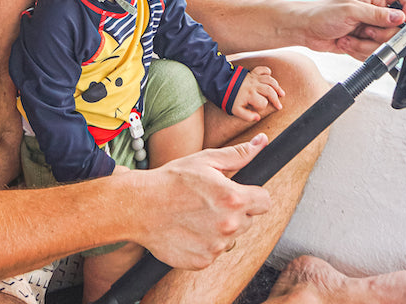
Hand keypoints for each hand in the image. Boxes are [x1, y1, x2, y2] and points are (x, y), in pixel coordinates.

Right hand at [138, 134, 270, 268]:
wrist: (140, 206)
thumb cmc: (173, 179)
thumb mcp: (206, 160)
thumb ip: (238, 154)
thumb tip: (262, 142)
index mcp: (233, 198)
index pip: (265, 202)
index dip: (253, 195)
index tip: (240, 193)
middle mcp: (228, 226)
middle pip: (248, 220)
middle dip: (235, 211)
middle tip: (210, 201)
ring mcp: (216, 247)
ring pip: (231, 237)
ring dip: (221, 228)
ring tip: (196, 214)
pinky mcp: (202, 262)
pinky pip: (214, 252)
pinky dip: (205, 243)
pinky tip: (189, 229)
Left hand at [230, 65, 283, 122]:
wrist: (222, 84)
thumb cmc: (229, 98)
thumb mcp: (236, 110)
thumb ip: (247, 116)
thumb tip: (258, 118)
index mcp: (250, 95)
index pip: (263, 102)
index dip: (263, 107)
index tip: (260, 109)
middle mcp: (254, 85)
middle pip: (270, 91)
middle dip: (276, 99)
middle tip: (279, 105)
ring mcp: (254, 78)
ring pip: (269, 80)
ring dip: (277, 86)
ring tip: (281, 93)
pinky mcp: (252, 73)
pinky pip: (262, 69)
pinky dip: (268, 71)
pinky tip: (270, 76)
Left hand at [286, 0, 405, 60]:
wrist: (306, 30)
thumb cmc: (323, 13)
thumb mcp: (350, 10)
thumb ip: (376, 14)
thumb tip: (400, 18)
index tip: (403, 20)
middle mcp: (374, 12)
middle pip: (396, 26)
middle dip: (379, 34)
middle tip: (363, 30)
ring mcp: (370, 28)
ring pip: (384, 43)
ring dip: (365, 45)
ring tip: (349, 37)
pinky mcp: (364, 43)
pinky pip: (373, 53)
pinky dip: (359, 52)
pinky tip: (346, 43)